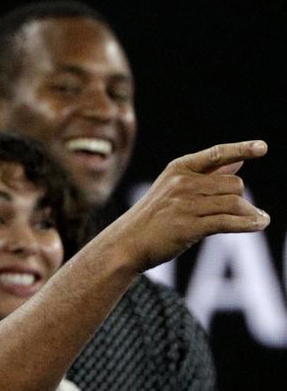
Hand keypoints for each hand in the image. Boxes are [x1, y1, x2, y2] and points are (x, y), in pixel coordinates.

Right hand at [111, 140, 269, 271]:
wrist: (127, 242)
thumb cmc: (152, 216)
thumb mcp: (173, 188)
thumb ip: (208, 175)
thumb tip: (240, 161)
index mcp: (178, 169)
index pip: (216, 154)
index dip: (242, 148)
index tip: (262, 148)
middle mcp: (182, 183)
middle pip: (233, 183)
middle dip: (240, 197)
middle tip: (242, 211)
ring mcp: (185, 205)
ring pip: (234, 203)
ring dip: (250, 213)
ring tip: (259, 219)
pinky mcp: (189, 227)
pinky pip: (228, 222)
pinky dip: (249, 224)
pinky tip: (258, 224)